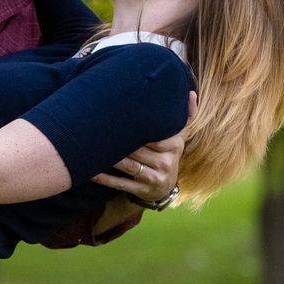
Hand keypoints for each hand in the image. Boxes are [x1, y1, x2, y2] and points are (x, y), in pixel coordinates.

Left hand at [91, 90, 194, 205]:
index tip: (118, 117)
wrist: (165, 186)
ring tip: (93, 148)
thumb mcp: (179, 136)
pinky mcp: (142, 190)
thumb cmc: (167, 154)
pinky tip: (92, 173)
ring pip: (129, 166)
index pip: (155, 135)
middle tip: (99, 131)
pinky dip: (106, 179)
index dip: (136, 128)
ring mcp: (154, 178)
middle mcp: (166, 162)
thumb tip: (191, 93)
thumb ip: (185, 116)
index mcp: (174, 145)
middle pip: (138, 150)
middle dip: (119, 142)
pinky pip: (121, 184)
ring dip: (110, 159)